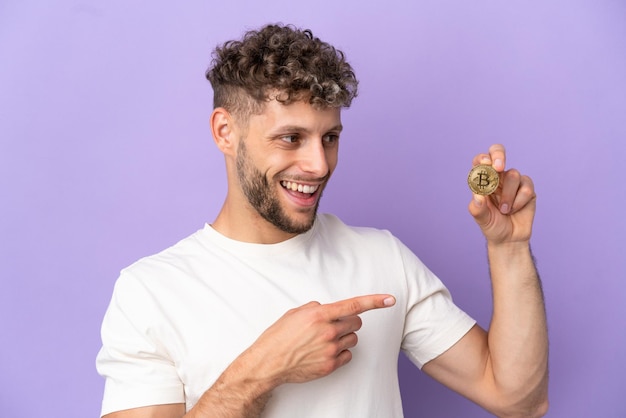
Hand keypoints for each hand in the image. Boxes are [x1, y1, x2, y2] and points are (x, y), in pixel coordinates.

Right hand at [242, 294, 395, 386]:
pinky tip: (326, 351)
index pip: (354, 305)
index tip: (390, 299)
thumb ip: (316, 308)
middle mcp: (327, 331)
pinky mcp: (330, 365)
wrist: (268, 363)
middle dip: (350, 321)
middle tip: (335, 324)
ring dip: (345, 336)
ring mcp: (330, 349)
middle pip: (356, 322)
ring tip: (325, 340)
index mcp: (319, 314)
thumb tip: (328, 309)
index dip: (375, 301)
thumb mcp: (295, 313)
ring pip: (353, 339)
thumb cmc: (278, 337)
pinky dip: (341, 352)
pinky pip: (348, 355)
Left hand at [468, 144, 535, 244]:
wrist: (509, 239)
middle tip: (499, 167)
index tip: (485, 164)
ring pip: (513, 175)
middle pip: (498, 152)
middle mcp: (497, 177)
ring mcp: (513, 181)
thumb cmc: (492, 226)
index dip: (483, 158)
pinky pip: (526, 187)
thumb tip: (478, 196)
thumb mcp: (482, 219)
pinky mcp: (527, 189)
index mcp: (483, 180)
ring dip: (508, 196)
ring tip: (505, 210)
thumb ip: (478, 208)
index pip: (480, 161)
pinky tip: (515, 210)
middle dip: (499, 155)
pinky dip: (519, 201)